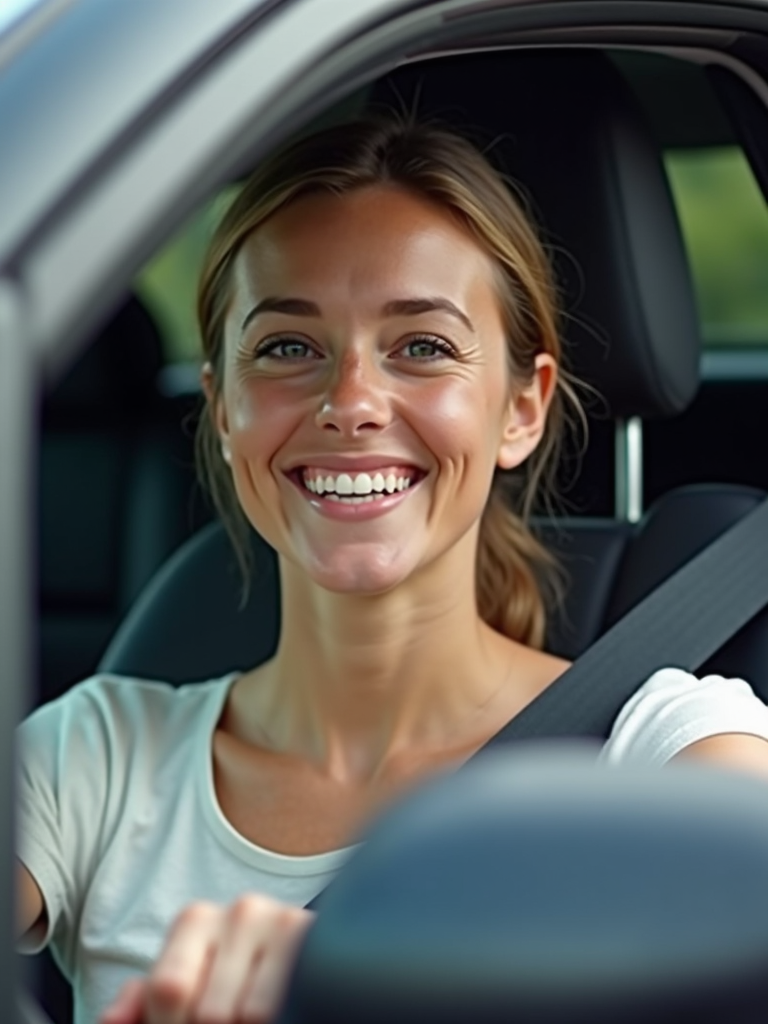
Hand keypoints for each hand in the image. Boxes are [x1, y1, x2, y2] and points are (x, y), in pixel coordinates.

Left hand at [100, 894, 314, 1023]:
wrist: (300, 964)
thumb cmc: (229, 983)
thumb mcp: (184, 989)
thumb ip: (141, 1003)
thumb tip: (111, 1022)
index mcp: (196, 919)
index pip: (168, 989)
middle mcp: (242, 910)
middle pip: (209, 1010)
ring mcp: (285, 922)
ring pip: (250, 1014)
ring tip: (249, 1018)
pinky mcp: (320, 941)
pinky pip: (289, 1003)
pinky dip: (281, 1015)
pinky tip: (280, 1011)